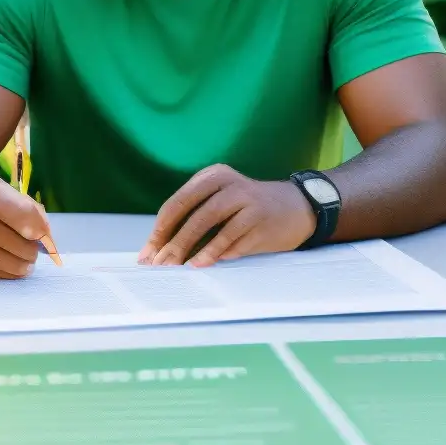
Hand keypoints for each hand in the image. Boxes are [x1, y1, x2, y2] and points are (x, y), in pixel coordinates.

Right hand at [0, 171, 46, 279]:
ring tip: (27, 265)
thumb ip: (25, 206)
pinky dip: (1, 273)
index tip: (42, 236)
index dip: (29, 222)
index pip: (6, 205)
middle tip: (35, 253)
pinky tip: (9, 270)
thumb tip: (45, 235)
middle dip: (27, 248)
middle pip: (2, 236)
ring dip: (17, 265)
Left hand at [140, 165, 316, 266]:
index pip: (178, 202)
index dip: (160, 229)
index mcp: (213, 176)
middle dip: (172, 241)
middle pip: (193, 212)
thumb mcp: (222, 201)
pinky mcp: (261, 219)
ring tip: (177, 267)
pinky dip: (215, 251)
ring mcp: (247, 200)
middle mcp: (230, 184)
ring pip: (211, 223)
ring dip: (191, 248)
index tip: (148, 252)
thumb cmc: (250, 209)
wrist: (297, 207)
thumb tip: (161, 250)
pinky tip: (203, 263)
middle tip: (159, 264)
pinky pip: (233, 238)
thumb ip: (195, 219)